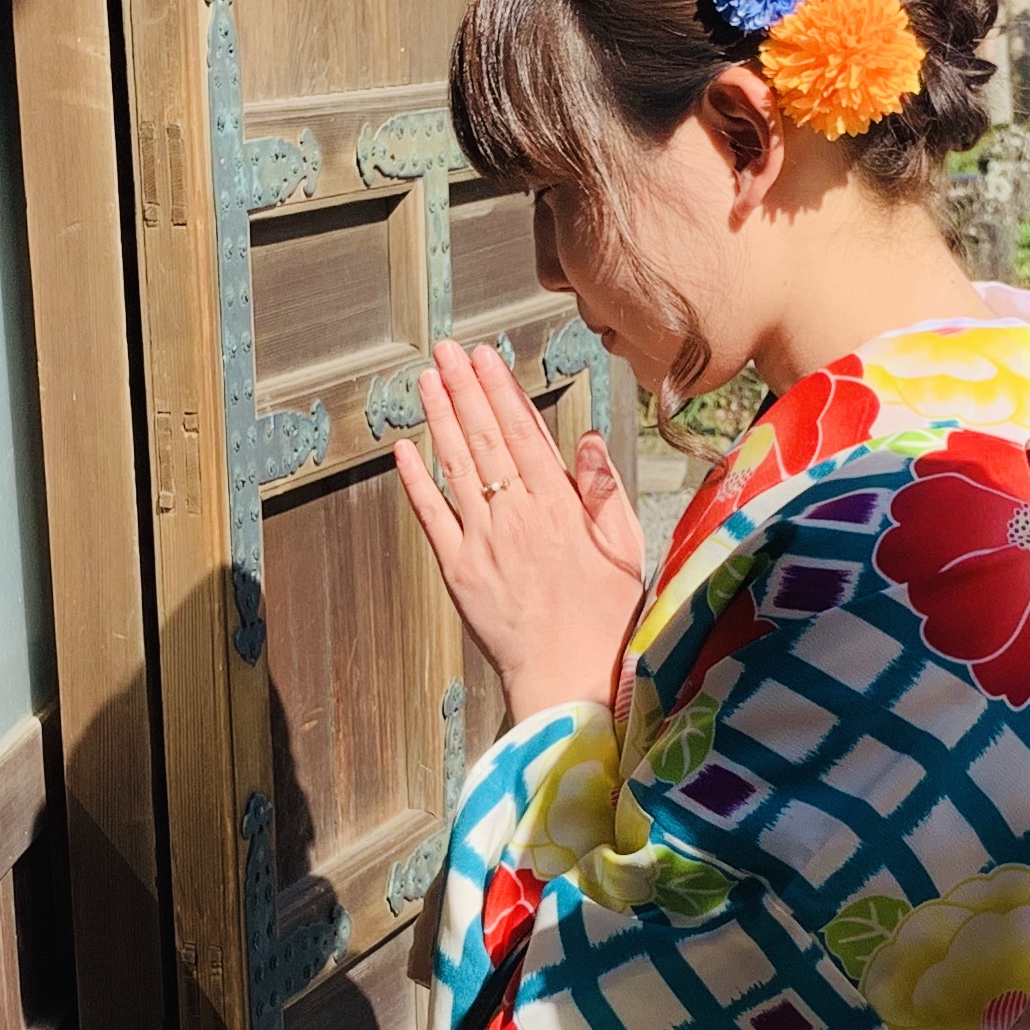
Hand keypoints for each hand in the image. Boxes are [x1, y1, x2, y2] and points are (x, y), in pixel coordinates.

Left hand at [393, 338, 645, 719]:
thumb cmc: (605, 618)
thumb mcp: (623, 549)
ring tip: (426, 380)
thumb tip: (587, 440)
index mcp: (560, 508)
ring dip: (439, 419)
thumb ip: (603, 492)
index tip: (485, 357)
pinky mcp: (458, 571)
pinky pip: (432, 516)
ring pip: (457, 467)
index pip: (525, 433)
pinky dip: (417, 480)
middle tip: (446, 350)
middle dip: (464, 389)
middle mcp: (518, 517)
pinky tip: (406, 448)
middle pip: (486, 439)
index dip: (501, 390)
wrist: (570, 679)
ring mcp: (483, 543)